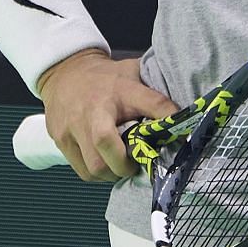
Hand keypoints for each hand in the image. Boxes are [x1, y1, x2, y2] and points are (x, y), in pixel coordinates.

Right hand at [37, 49, 179, 181]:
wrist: (65, 72)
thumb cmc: (106, 78)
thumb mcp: (133, 74)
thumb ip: (154, 93)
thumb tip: (187, 113)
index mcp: (119, 89)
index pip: (151, 102)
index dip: (167, 118)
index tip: (181, 134)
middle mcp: (93, 109)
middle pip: (107, 146)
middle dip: (125, 165)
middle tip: (135, 164)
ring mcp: (72, 125)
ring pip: (94, 167)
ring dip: (111, 173)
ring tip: (119, 165)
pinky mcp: (60, 139)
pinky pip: (82, 170)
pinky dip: (96, 174)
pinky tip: (103, 162)